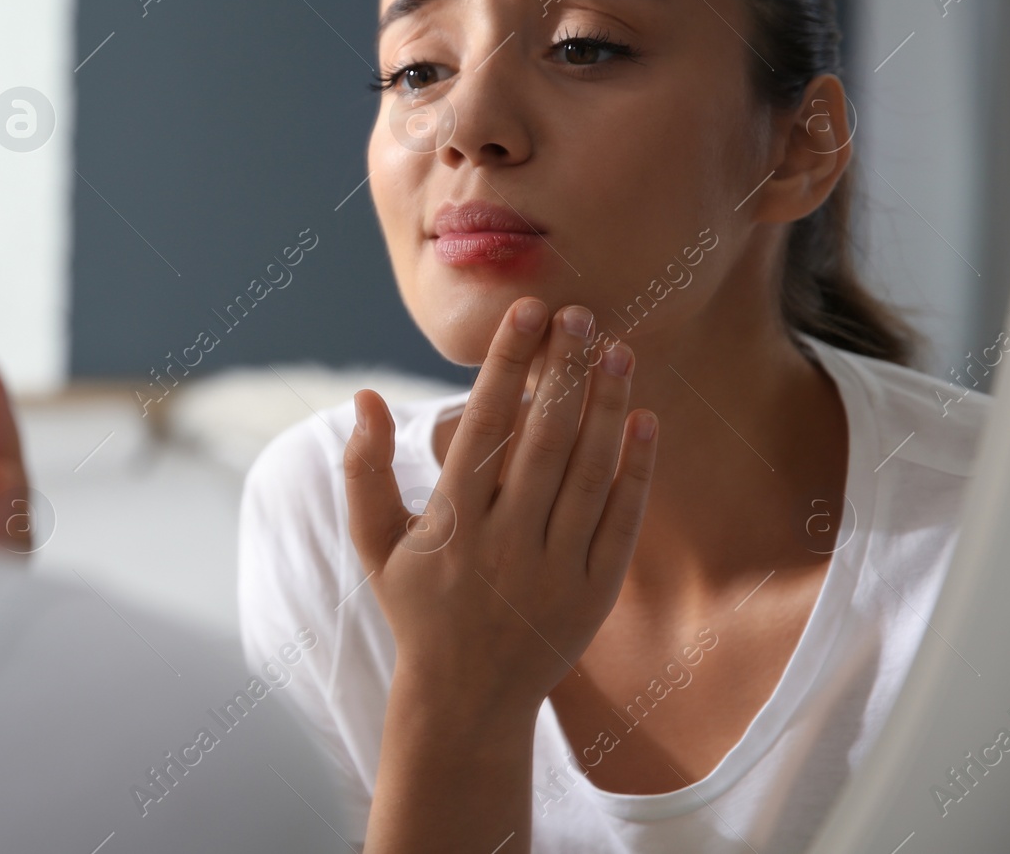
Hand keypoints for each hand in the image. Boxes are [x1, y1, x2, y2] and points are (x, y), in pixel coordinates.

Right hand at [344, 296, 657, 715]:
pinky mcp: (594, 593)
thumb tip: (365, 397)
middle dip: (563, 370)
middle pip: (543, 439)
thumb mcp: (374, 544)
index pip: (483, 426)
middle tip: (582, 314)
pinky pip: (621, 520)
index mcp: (451, 524)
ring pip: (588, 473)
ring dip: (607, 407)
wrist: (466, 699)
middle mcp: (504, 543)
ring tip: (618, 350)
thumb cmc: (417, 607)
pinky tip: (645, 420)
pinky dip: (636, 470)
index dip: (506, 364)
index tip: (526, 311)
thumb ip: (364, 469)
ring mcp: (554, 569)